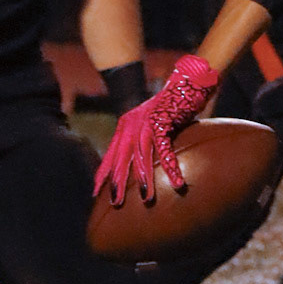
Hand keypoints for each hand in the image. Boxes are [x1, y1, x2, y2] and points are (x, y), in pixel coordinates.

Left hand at [93, 54, 218, 204]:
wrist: (186, 79)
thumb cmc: (171, 106)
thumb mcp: (152, 124)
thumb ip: (145, 141)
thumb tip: (145, 165)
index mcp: (126, 125)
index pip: (111, 153)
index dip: (103, 173)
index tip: (96, 193)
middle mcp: (132, 123)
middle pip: (121, 157)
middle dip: (117, 181)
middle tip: (115, 203)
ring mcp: (146, 121)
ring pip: (141, 155)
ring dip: (144, 178)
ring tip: (146, 198)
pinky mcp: (163, 120)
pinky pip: (165, 147)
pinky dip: (171, 165)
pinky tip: (176, 181)